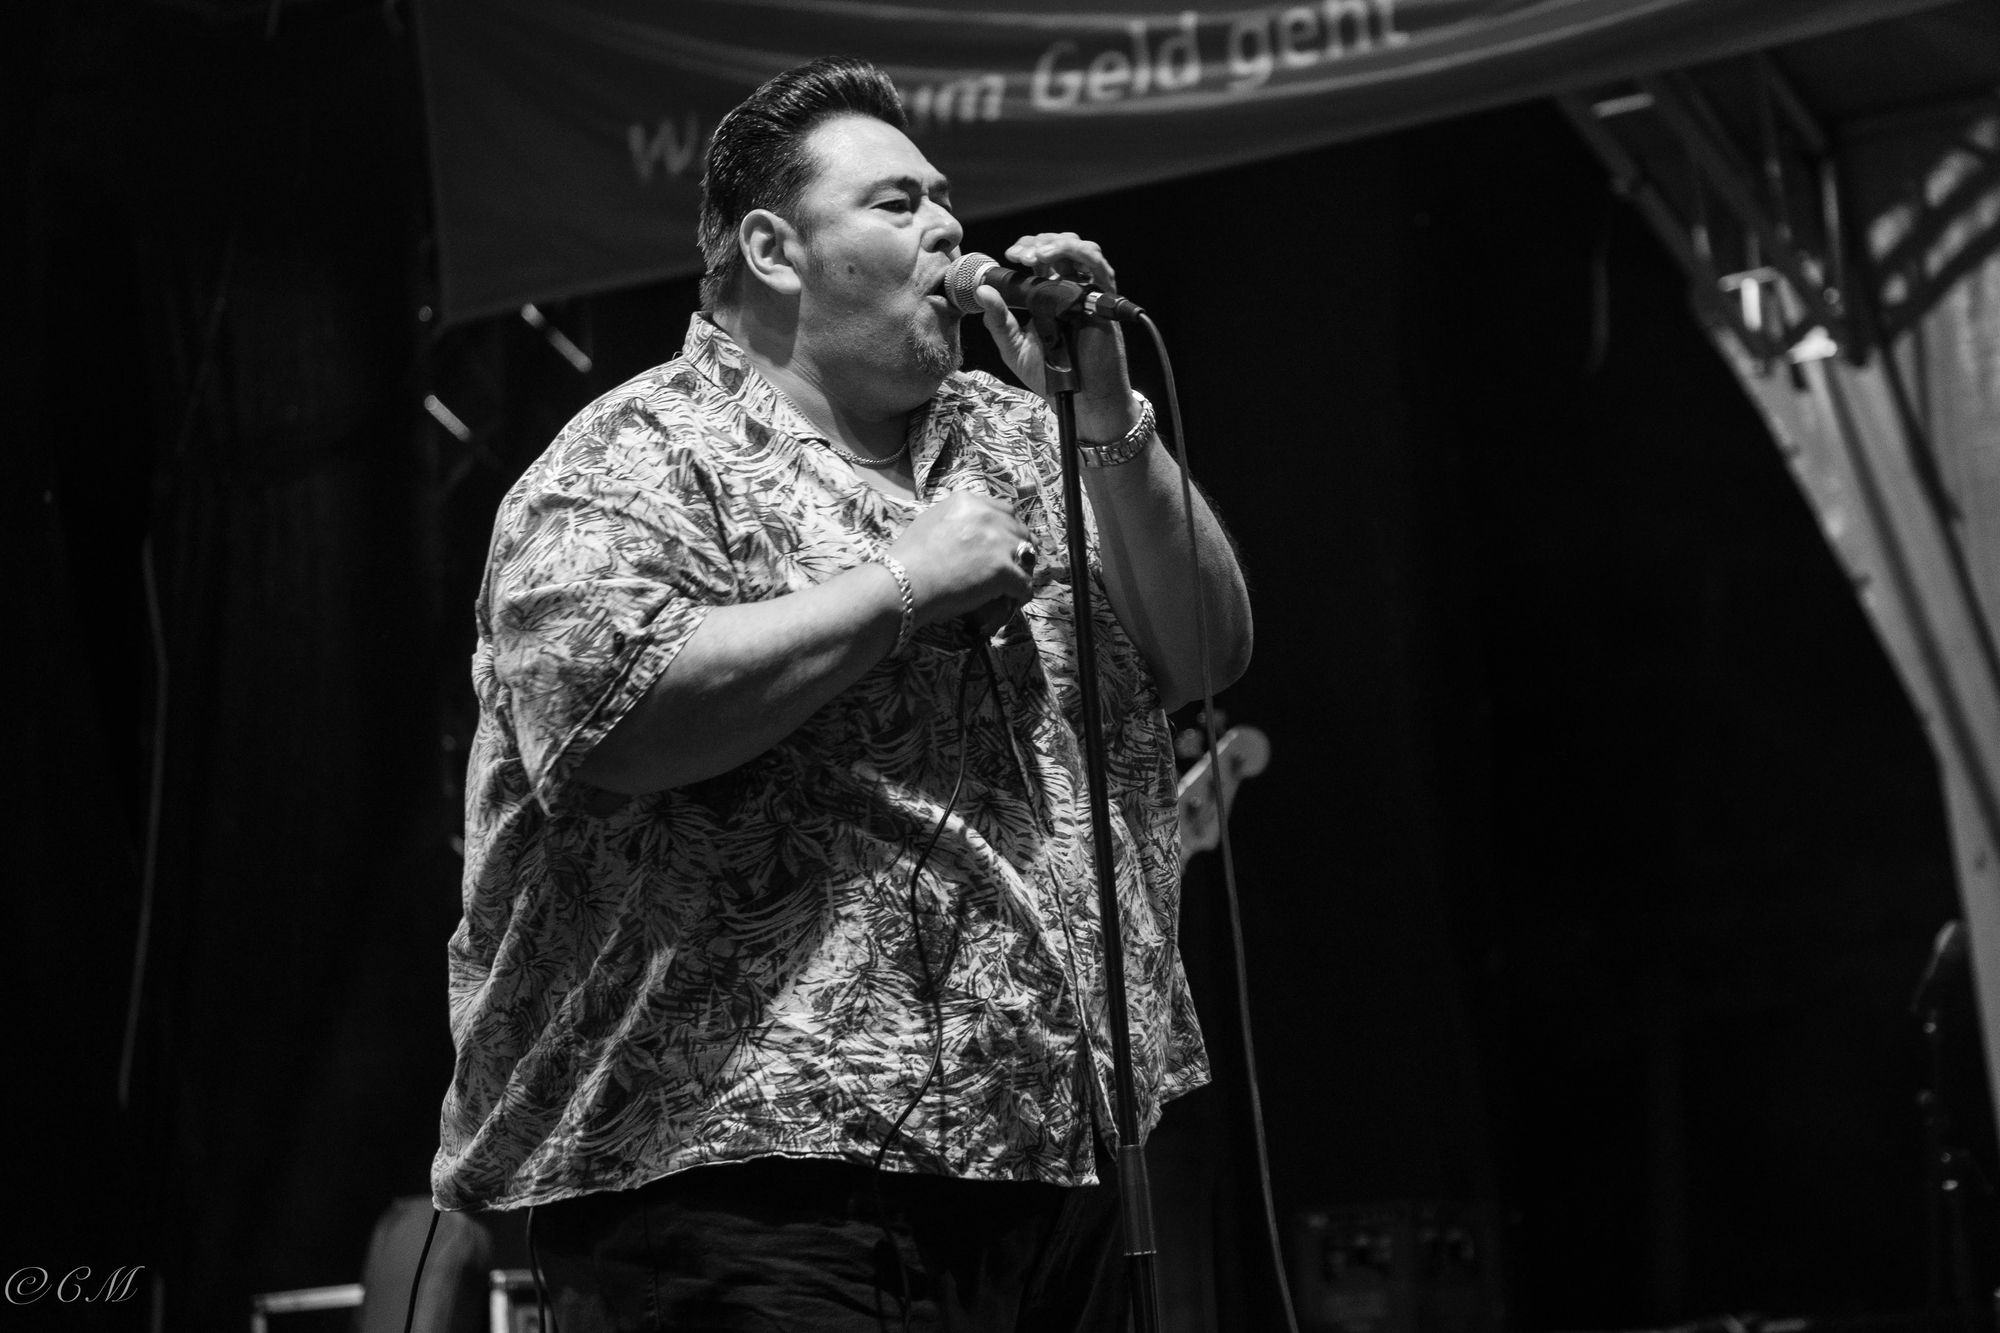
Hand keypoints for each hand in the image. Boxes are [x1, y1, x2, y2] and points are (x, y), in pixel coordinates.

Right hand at [887, 491, 1035, 627]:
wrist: (901, 584)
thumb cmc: (907, 559)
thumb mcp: (930, 522)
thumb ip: (955, 520)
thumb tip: (968, 532)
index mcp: (968, 502)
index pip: (1003, 510)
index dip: (1006, 529)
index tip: (1004, 544)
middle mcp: (987, 516)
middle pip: (1019, 530)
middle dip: (1018, 548)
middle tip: (1013, 565)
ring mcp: (998, 542)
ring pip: (1027, 556)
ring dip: (1022, 570)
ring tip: (1013, 585)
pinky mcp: (1004, 570)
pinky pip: (1024, 584)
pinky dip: (1021, 594)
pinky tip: (1013, 601)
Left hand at [974, 232, 1140, 439]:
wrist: (1079, 400)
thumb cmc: (1051, 377)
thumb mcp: (1014, 348)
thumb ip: (998, 321)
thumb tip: (981, 292)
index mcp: (1048, 296)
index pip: (1040, 258)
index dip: (1027, 248)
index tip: (1009, 255)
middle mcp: (1070, 289)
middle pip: (1061, 246)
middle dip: (1039, 243)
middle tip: (1020, 255)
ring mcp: (1089, 294)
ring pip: (1082, 250)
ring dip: (1058, 244)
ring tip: (1037, 255)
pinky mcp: (1105, 302)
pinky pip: (1100, 268)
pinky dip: (1081, 255)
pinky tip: (1059, 259)